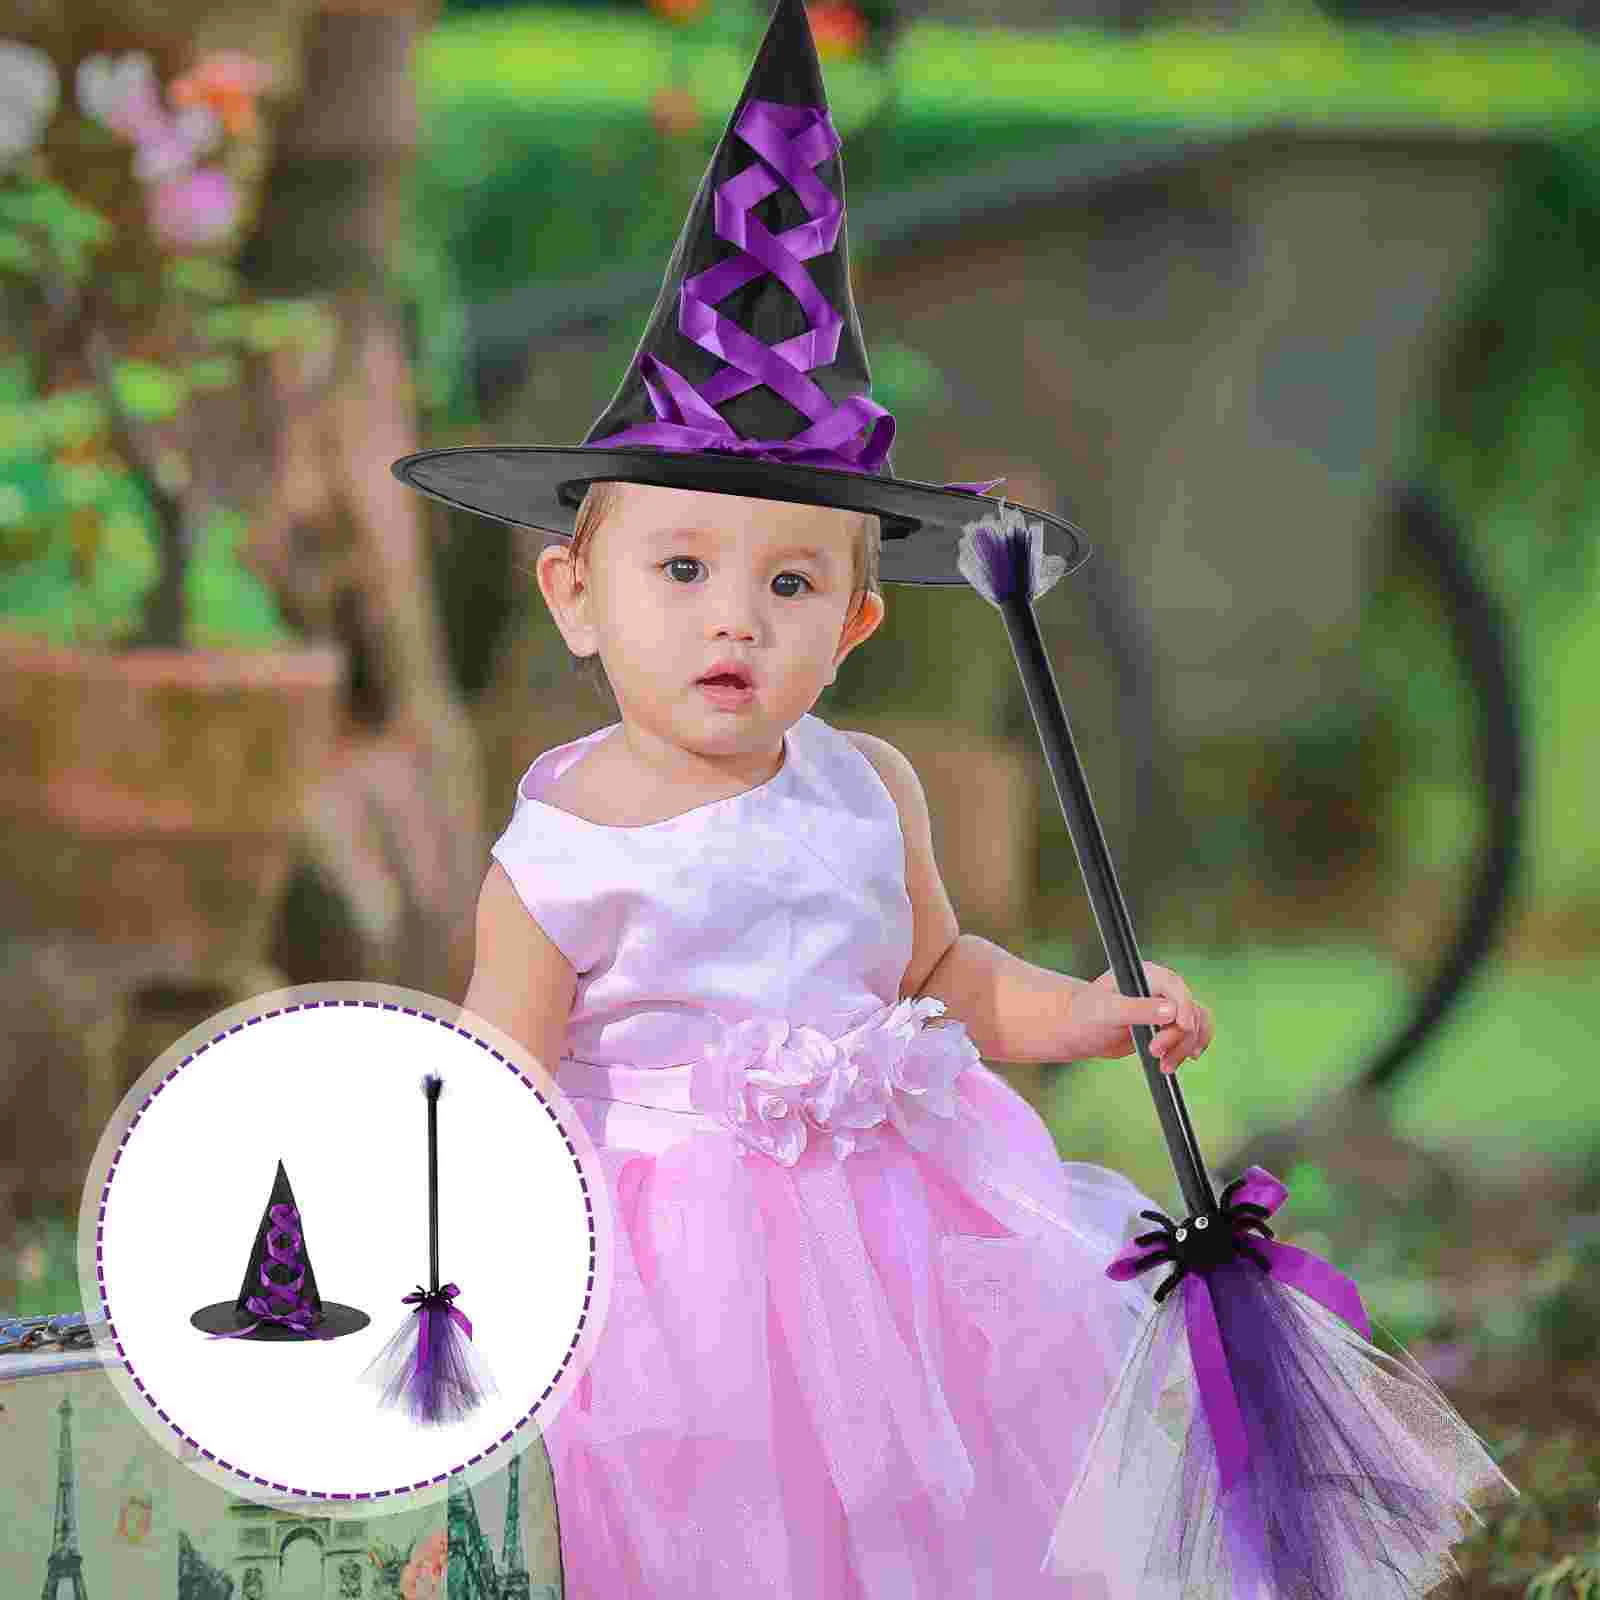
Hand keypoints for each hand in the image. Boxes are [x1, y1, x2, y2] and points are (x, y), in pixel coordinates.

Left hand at [1070, 963, 1213, 1072]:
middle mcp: (1161, 989)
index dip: (1184, 1006)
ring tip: (1165, 1066)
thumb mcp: (1107, 1011)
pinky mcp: (1167, 1025)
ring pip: (1195, 1025)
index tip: (1183, 1027)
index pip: (1175, 987)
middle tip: (1155, 1053)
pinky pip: (1192, 1034)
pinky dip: (1190, 1047)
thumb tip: (1171, 1011)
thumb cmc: (1085, 1014)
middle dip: (1177, 1036)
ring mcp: (1166, 1007)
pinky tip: (1184, 1059)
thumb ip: (1137, 1010)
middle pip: (1188, 1010)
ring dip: (1184, 1047)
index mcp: (1146, 975)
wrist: (1079, 1031)